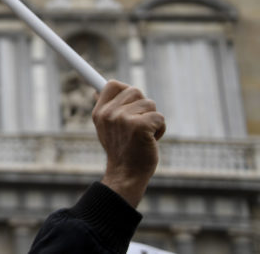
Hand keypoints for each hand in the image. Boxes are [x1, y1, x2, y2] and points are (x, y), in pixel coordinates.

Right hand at [93, 80, 165, 207]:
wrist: (126, 175)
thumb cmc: (120, 150)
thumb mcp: (105, 127)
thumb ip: (107, 109)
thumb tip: (99, 89)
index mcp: (100, 112)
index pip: (111, 85)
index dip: (123, 87)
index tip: (127, 94)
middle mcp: (109, 113)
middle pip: (135, 91)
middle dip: (142, 106)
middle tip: (138, 124)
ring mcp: (124, 119)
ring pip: (150, 104)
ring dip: (152, 119)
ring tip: (144, 135)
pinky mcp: (140, 126)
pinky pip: (159, 117)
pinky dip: (160, 129)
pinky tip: (152, 140)